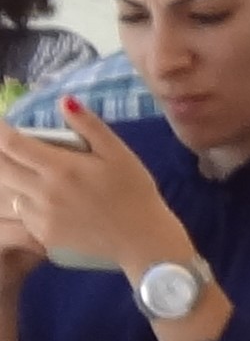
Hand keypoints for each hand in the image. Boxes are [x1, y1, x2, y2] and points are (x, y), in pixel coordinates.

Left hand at [0, 102, 191, 278]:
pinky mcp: (44, 236)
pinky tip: (51, 202)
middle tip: (13, 148)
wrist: (143, 240)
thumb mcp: (118, 153)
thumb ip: (89, 125)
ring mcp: (41, 217)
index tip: (1, 125)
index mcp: (61, 168)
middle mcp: (44, 192)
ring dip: (16, 180)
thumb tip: (64, 100)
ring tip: (37, 176)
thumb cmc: (135, 191)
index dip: (0, 131)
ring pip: (11, 192)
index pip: (12, 144)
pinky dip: (29, 203)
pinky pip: (24, 214)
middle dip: (1, 154)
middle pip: (2, 168)